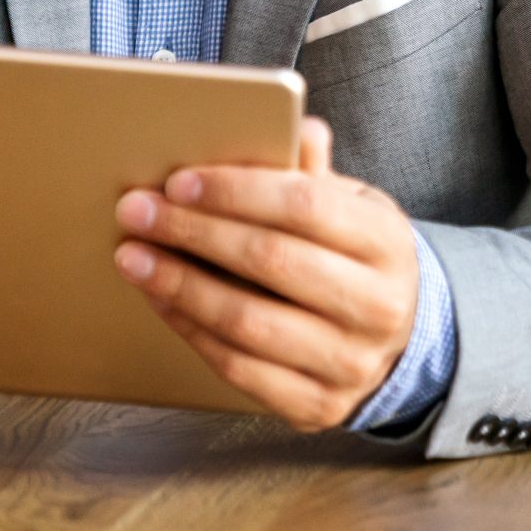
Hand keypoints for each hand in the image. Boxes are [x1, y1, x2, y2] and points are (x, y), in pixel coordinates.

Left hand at [112, 116, 420, 433]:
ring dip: (178, 285)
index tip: (179, 181)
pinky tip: (161, 300)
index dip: (236, 191)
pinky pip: (238, 368)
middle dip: (192, 232)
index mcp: (386, 242)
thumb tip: (290, 125)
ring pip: (247, 321)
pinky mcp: (317, 406)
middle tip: (138, 212)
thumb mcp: (352, 206)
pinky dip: (190, 330)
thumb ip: (313, 171)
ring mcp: (348, 363)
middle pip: (270, 261)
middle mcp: (376, 306)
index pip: (305, 206)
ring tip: (133, 257)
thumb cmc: (355, 257)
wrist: (397, 339)